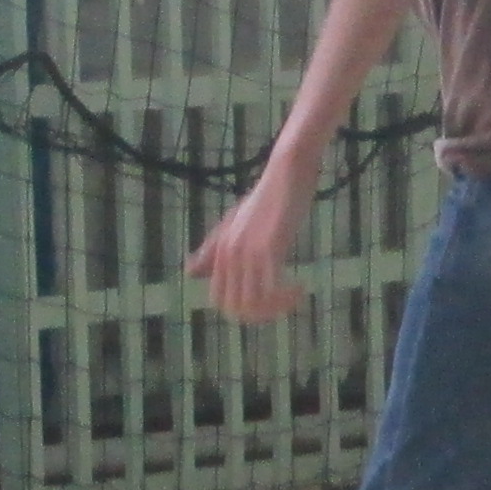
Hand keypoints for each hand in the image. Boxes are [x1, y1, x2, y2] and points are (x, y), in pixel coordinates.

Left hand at [190, 164, 314, 321]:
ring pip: (253, 304)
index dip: (241, 312)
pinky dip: (288, 297)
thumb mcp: (233, 224)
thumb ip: (212, 250)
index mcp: (219, 250)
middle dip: (261, 316)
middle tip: (283, 305)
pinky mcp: (268, 249)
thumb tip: (189, 272)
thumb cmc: (266, 198)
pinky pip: (272, 289)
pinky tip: (301, 288)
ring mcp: (247, 252)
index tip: (265, 305)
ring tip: (294, 297)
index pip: (218, 300)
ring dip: (277, 309)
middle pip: (235, 308)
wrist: (285, 173)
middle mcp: (229, 254)